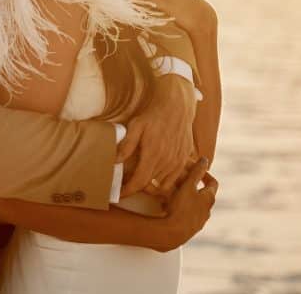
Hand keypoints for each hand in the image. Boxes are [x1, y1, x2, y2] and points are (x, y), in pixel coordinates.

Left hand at [117, 75, 195, 197]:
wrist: (177, 105)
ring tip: (141, 174)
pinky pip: (174, 178)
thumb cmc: (154, 114)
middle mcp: (167, 161)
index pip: (139, 182)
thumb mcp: (136, 126)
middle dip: (136, 185)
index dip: (128, 191)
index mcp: (153, 154)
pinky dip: (164, 179)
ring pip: (161, 183)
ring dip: (150, 183)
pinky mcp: (185, 158)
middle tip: (126, 180)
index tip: (119, 194)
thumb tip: (115, 161)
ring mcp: (178, 161)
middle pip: (149, 184)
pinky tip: (156, 170)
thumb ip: (127, 145)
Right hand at [152, 157, 217, 251]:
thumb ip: (196, 171)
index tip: (196, 170)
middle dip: (193, 186)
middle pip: (203, 195)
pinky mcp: (189, 231)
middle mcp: (207, 211)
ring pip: (195, 206)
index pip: (213, 183)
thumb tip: (205, 160)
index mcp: (209, 199)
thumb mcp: (188, 185)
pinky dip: (181, 210)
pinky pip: (187, 217)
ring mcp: (199, 223)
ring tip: (173, 195)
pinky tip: (169, 209)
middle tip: (182, 181)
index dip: (205, 174)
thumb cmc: (181, 207)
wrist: (172, 234)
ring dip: (186, 199)